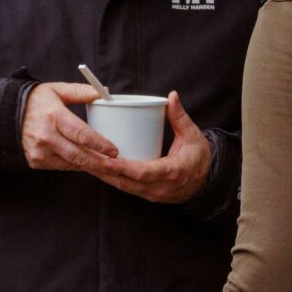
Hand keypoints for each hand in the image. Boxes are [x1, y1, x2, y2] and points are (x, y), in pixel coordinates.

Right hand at [21, 81, 118, 171]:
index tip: (114, 150)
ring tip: (105, 168)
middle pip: (79, 155)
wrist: (6, 114)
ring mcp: (40, 152)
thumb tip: (102, 92)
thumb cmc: (34, 101)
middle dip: (99, 163)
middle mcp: (46, 137)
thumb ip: (80, 91)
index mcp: (54, 117)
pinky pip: (60, 166)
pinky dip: (74, 165)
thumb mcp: (56, 90)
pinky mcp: (36, 161)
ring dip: (89, 166)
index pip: (82, 134)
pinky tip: (85, 163)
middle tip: (115, 166)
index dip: (100, 145)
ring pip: (71, 164)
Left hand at [79, 92, 210, 204]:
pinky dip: (111, 178)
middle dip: (104, 170)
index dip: (122, 166)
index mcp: (171, 172)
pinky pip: (125, 187)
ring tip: (85, 161)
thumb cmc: (200, 158)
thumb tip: (172, 96)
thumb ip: (180, 117)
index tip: (105, 157)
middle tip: (85, 156)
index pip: (142, 172)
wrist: (207, 183)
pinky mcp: (146, 194)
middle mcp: (158, 187)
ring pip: (122, 186)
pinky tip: (96, 168)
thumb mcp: (193, 136)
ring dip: (103, 175)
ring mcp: (151, 194)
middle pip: (125, 181)